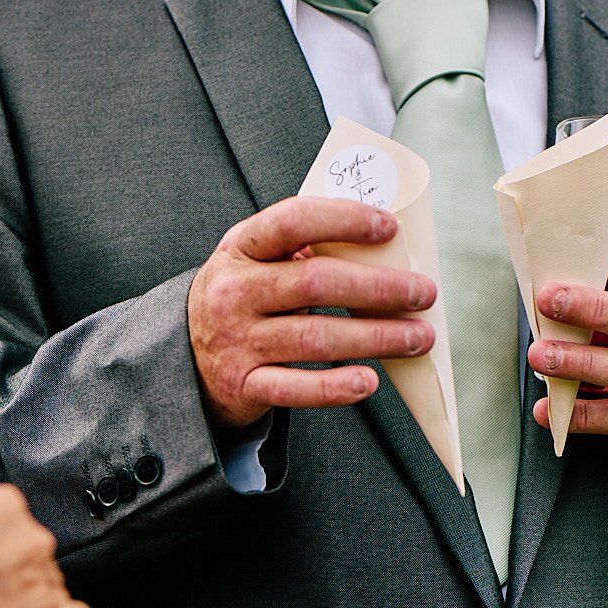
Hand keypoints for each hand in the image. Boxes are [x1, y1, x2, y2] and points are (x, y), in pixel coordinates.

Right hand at [187, 197, 436, 427]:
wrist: (184, 355)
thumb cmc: (244, 296)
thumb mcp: (258, 259)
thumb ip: (306, 249)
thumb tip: (385, 249)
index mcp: (242, 247)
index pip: (293, 221)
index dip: (343, 219)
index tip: (390, 227)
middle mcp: (235, 292)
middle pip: (315, 283)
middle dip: (379, 288)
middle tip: (423, 292)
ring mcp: (237, 340)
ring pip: (315, 338)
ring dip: (376, 337)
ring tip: (417, 337)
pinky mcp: (243, 386)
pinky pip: (295, 388)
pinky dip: (335, 386)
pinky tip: (369, 380)